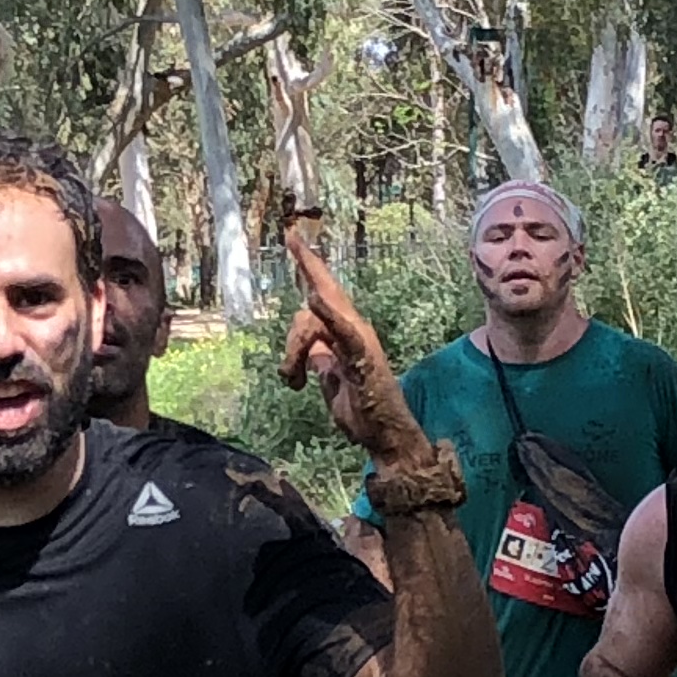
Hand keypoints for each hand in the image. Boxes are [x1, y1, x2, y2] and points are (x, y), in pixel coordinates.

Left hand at [279, 217, 426, 468]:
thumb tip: (312, 351)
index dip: (308, 266)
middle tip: (291, 295)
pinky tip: (314, 299)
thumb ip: (320, 363)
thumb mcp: (330, 383)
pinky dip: (329, 315)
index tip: (292, 237)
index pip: (323, 293)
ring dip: (297, 346)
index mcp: (345, 334)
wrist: (385, 438)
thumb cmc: (363, 412)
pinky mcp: (364, 358)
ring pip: (318, 318)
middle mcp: (355, 329)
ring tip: (294, 378)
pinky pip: (344, 332)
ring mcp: (361, 341)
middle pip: (316, 299)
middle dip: (303, 286)